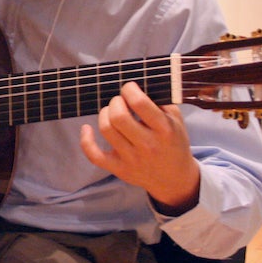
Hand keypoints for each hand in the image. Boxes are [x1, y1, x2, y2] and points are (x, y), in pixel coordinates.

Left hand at [79, 81, 199, 214]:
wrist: (174, 178)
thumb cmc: (173, 142)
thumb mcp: (176, 120)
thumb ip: (160, 101)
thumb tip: (137, 84)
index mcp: (164, 129)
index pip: (140, 103)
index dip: (129, 90)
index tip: (129, 88)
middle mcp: (148, 145)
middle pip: (119, 116)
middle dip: (115, 102)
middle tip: (120, 101)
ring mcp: (132, 159)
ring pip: (106, 129)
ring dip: (104, 114)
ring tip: (111, 113)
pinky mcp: (119, 169)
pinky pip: (94, 155)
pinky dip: (85, 140)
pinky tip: (87, 128)